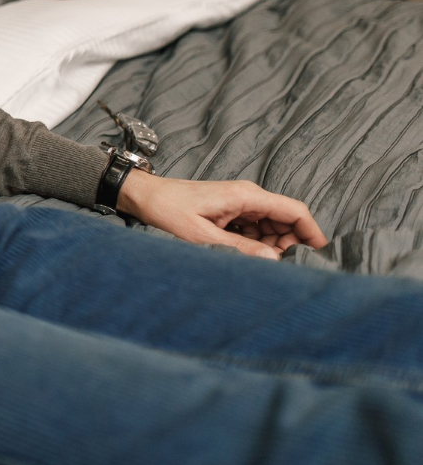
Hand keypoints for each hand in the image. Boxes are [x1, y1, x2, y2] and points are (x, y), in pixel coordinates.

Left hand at [116, 171, 327, 259]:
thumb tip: (275, 261)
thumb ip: (240, 249)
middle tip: (277, 267)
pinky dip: (256, 244)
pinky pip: (256, 229)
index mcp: (246, 196)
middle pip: (287, 221)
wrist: (144, 196)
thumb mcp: (202, 236)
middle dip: (290, 245)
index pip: (294, 210)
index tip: (320, 256)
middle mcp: (248, 196)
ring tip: (255, 263)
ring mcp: (240, 203)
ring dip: (272, 247)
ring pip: (272, 227)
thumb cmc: (168, 210)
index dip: (312, 233)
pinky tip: (243, 255)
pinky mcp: (232, 211)